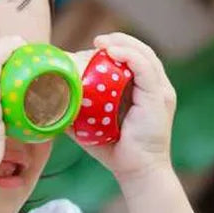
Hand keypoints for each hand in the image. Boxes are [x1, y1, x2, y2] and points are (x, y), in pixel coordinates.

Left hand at [67, 32, 176, 183]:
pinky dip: (129, 56)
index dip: (117, 48)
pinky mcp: (159, 98)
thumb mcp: (92, 126)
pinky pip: (145, 69)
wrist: (137, 171)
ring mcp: (160, 92)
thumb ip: (77, 112)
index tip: (94, 47)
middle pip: (142, 52)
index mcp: (145, 92)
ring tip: (101, 42)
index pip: (135, 60)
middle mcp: (157, 88)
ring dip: (122, 43)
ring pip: (145, 56)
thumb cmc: (116, 151)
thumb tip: (52, 103)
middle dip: (118, 41)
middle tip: (96, 41)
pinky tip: (112, 52)